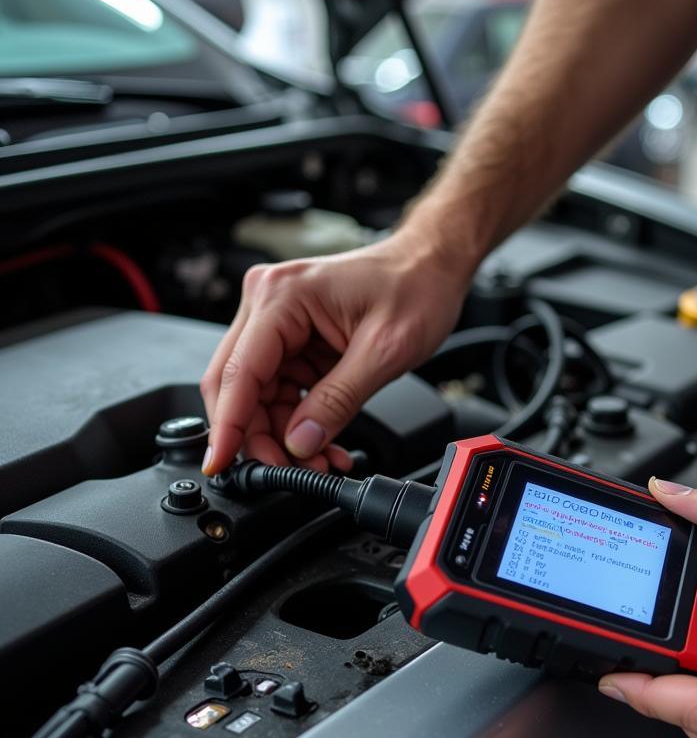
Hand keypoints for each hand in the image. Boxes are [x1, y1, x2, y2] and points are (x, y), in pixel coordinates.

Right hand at [200, 231, 469, 475]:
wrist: (432, 266)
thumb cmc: (415, 288)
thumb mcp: (383, 353)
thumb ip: (337, 401)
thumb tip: (299, 442)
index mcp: (283, 296)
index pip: (239, 372)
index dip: (228, 426)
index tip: (222, 464)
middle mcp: (269, 302)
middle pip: (238, 385)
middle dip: (259, 436)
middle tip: (288, 471)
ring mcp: (278, 319)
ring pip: (258, 394)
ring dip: (282, 434)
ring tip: (321, 461)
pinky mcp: (293, 336)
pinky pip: (281, 388)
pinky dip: (297, 420)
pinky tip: (322, 442)